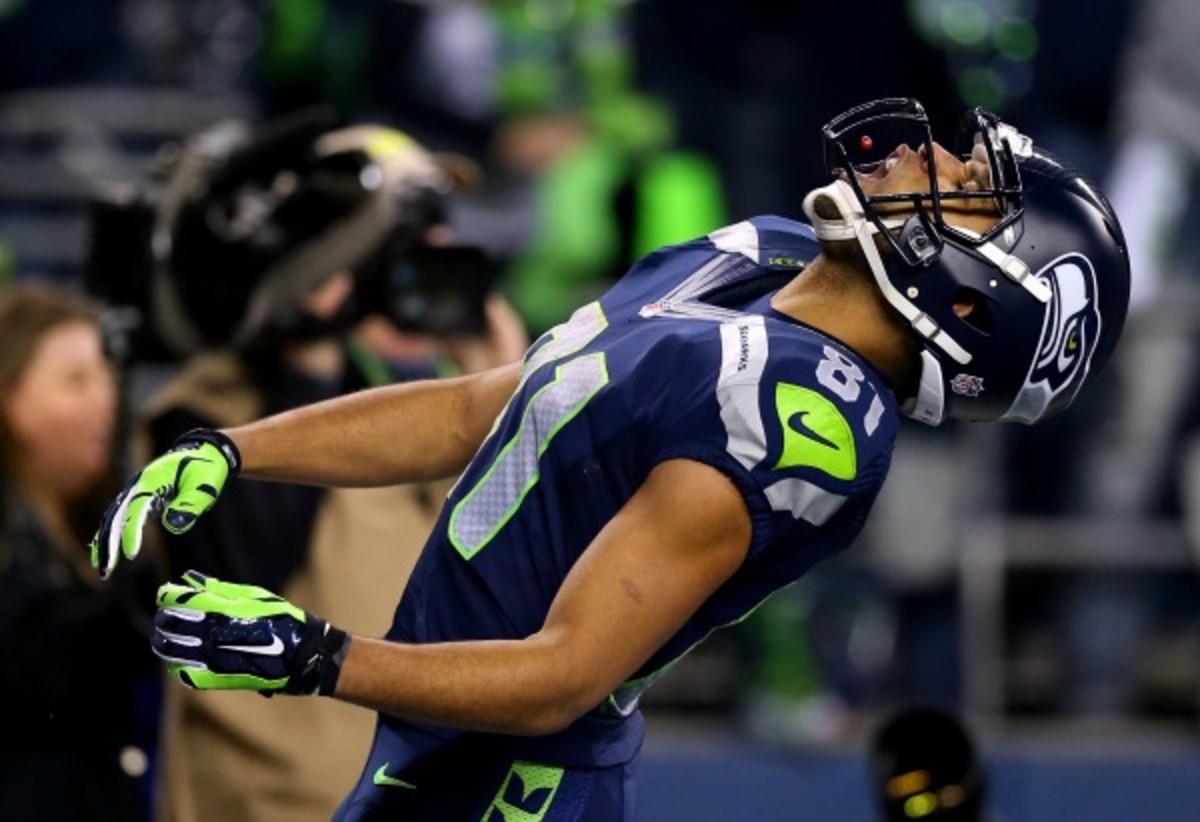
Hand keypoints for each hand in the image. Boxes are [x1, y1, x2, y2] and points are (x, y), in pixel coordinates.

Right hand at [89, 429, 239, 577]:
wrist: (205, 452)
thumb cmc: (206, 470)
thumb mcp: (204, 487)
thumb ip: (190, 504)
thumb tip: (172, 525)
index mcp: (153, 479)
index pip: (136, 508)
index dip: (131, 531)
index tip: (131, 554)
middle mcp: (139, 484)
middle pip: (116, 514)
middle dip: (108, 542)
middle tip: (105, 569)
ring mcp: (137, 490)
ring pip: (114, 517)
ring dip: (106, 542)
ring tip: (103, 568)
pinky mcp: (141, 498)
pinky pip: (121, 518)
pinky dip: (112, 534)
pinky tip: (107, 553)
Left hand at [151, 570, 350, 695]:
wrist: (302, 654)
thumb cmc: (281, 619)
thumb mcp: (254, 596)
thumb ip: (220, 589)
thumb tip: (190, 580)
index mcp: (222, 609)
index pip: (178, 600)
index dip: (168, 596)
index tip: (167, 594)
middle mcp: (212, 634)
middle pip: (169, 624)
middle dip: (164, 618)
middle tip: (166, 615)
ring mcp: (212, 658)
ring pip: (171, 650)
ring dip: (165, 641)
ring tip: (169, 637)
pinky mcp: (216, 679)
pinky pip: (185, 673)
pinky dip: (178, 665)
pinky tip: (182, 658)